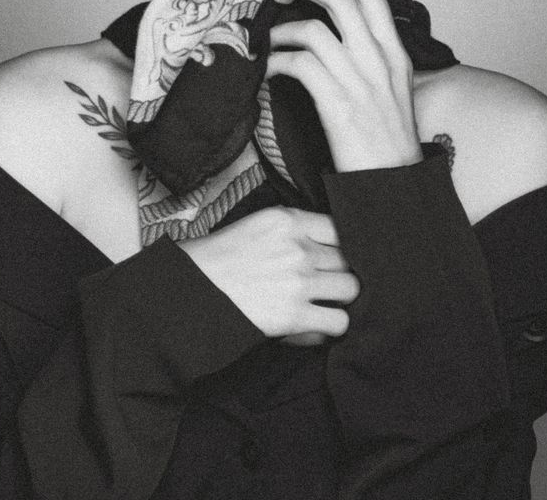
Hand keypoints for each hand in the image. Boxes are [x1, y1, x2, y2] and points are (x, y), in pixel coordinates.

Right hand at [179, 206, 358, 340]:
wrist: (195, 286)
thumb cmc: (225, 256)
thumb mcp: (261, 224)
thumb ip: (296, 227)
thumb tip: (332, 243)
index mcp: (288, 220)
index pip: (340, 228)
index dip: (343, 245)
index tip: (336, 256)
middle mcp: (298, 248)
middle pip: (349, 260)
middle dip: (341, 272)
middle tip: (329, 282)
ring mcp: (298, 282)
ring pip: (350, 289)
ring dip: (341, 299)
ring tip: (326, 302)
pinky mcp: (294, 315)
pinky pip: (338, 323)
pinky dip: (331, 327)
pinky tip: (317, 324)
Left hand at [267, 0, 421, 172]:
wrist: (393, 185)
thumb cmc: (387, 139)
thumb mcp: (393, 89)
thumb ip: (373, 57)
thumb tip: (341, 33)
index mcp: (394, 52)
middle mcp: (379, 60)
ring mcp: (358, 81)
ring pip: (314, 29)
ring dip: (284, 29)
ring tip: (274, 41)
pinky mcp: (336, 104)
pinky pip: (298, 64)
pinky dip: (278, 62)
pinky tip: (273, 71)